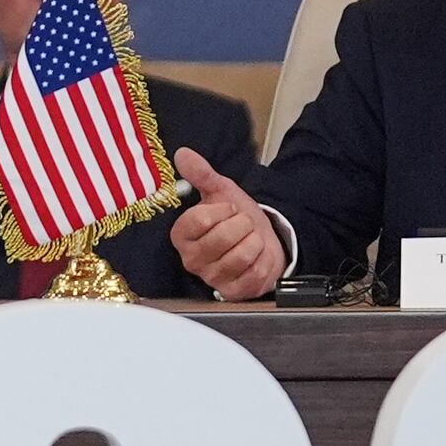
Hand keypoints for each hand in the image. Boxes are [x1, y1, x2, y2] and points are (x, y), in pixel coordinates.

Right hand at [165, 148, 285, 300]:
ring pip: (242, 254)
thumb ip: (201, 173)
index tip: (228, 209)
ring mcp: (212, 278)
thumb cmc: (235, 217)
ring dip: (255, 241)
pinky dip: (264, 259)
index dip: (223, 210)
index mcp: (182, 235)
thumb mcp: (220, 191)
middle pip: (224, 236)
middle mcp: (191, 260)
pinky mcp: (232, 292)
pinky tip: (257, 256)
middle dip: (243, 224)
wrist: (259, 238)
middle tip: (241, 225)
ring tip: (249, 239)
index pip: (200, 220)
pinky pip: (255, 272)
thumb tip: (183, 154)